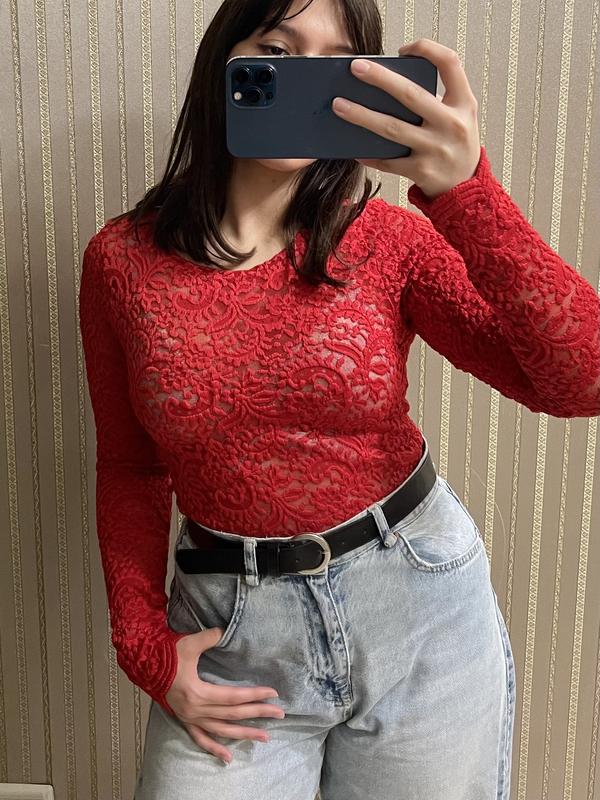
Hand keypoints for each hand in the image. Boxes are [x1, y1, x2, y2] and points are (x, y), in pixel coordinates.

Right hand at [165, 628, 284, 763]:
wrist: (143, 664)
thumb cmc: (166, 654)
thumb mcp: (188, 644)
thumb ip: (208, 638)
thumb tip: (223, 630)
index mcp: (198, 692)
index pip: (234, 697)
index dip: (255, 695)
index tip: (273, 693)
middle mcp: (196, 710)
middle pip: (232, 714)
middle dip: (258, 714)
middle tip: (279, 713)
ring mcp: (190, 718)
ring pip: (221, 730)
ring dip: (243, 734)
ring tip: (264, 737)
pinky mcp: (184, 720)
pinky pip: (200, 739)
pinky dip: (214, 749)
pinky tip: (228, 757)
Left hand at [331, 38, 480, 198]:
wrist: (466, 188)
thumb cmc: (456, 144)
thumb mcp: (460, 116)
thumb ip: (436, 98)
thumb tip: (388, 86)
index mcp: (463, 103)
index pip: (449, 63)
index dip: (426, 50)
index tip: (403, 49)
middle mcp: (451, 124)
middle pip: (410, 95)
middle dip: (380, 79)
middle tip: (355, 67)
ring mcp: (435, 149)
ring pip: (392, 128)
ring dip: (362, 116)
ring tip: (339, 105)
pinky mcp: (421, 171)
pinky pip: (388, 161)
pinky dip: (370, 154)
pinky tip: (353, 148)